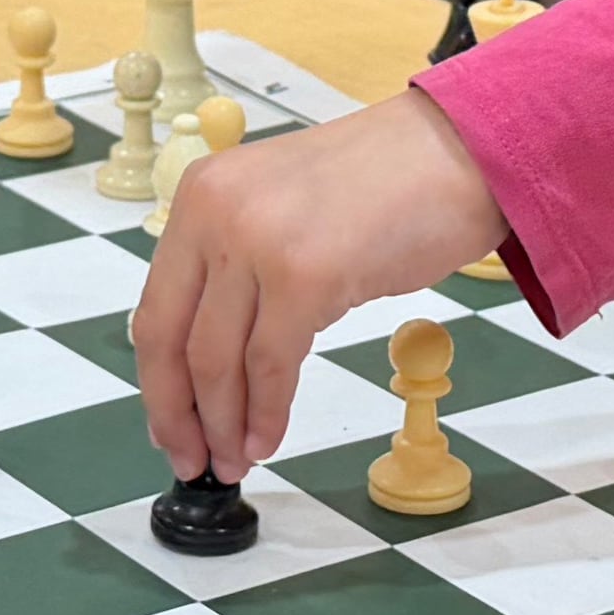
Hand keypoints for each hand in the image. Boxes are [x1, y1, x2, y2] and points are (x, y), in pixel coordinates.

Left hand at [132, 92, 506, 480]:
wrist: (458, 152)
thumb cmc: (386, 186)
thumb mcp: (282, 211)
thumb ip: (239, 267)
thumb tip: (211, 362)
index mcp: (202, 196)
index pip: (155, 309)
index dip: (158, 383)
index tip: (168, 427)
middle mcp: (216, 212)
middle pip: (170, 340)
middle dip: (178, 415)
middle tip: (193, 462)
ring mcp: (259, 241)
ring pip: (216, 361)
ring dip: (223, 424)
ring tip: (235, 460)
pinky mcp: (307, 274)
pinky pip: (271, 365)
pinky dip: (266, 413)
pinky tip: (269, 439)